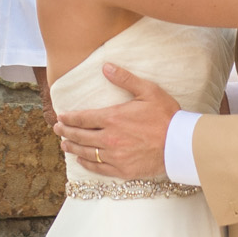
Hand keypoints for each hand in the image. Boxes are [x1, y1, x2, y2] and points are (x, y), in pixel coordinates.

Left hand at [50, 66, 180, 177]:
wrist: (180, 144)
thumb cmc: (166, 116)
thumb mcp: (148, 91)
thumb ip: (125, 79)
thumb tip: (106, 66)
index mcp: (113, 118)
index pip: (83, 118)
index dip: (69, 118)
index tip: (61, 117)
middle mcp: (109, 138)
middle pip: (80, 136)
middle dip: (66, 132)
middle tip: (57, 130)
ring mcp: (114, 156)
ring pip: (86, 153)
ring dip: (73, 148)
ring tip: (64, 145)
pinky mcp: (122, 170)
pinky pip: (98, 168)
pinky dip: (87, 164)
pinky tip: (82, 160)